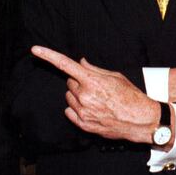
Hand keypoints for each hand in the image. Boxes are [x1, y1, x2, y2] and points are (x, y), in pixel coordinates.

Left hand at [31, 46, 159, 143]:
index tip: (35, 50)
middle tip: (96, 86)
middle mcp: (84, 96)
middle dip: (79, 82)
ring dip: (78, 95)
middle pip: (70, 82)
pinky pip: (69, 112)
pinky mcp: (83, 124)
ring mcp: (83, 112)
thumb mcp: (115, 77)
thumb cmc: (131, 96)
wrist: (140, 120)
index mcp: (92, 81)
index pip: (65, 65)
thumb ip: (94, 69)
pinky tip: (93, 109)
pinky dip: (77, 108)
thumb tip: (80, 62)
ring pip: (69, 97)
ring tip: (97, 99)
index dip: (48, 55)